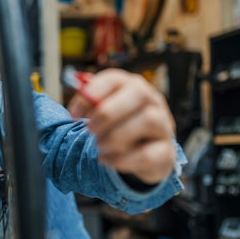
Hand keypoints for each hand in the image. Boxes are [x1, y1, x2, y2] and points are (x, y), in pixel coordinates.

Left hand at [67, 68, 176, 184]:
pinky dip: (121, 159)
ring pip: (148, 120)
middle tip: (90, 130)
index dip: (91, 94)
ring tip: (100, 145)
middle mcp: (152, 101)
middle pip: (139, 93)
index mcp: (132, 86)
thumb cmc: (120, 127)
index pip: (115, 78)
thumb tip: (74, 111)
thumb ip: (91, 107)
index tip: (74, 114)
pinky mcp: (165, 151)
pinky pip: (148, 154)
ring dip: (116, 136)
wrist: (146, 153)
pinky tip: (106, 159)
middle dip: (108, 113)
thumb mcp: (105, 113)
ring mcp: (163, 125)